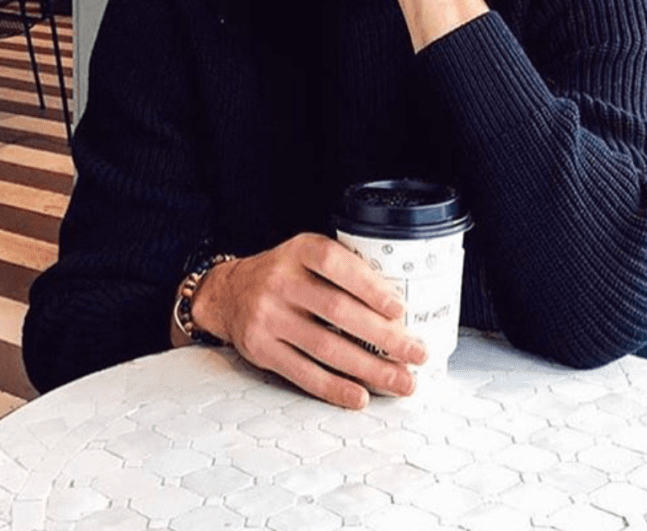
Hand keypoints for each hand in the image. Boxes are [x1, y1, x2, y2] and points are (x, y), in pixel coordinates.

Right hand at [191, 233, 427, 408]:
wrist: (229, 292)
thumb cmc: (284, 273)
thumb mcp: (308, 254)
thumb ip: (344, 269)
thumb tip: (398, 305)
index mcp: (300, 251)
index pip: (336, 265)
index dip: (369, 287)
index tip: (399, 309)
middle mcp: (281, 281)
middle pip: (338, 312)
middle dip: (384, 337)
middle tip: (417, 353)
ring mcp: (268, 317)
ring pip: (326, 348)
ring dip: (370, 369)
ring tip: (401, 381)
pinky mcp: (262, 349)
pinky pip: (303, 373)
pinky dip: (335, 387)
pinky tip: (360, 396)